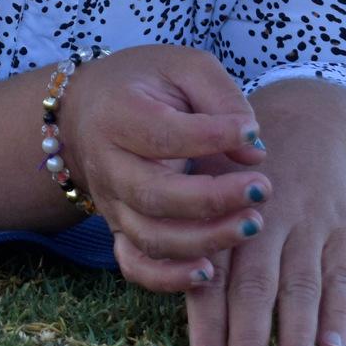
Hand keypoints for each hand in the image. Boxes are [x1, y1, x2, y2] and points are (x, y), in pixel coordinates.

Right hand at [58, 45, 269, 293]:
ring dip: (204, 240)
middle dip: (213, 199)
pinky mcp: (118, 229)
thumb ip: (220, 97)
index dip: (210, 137)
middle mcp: (109, 164)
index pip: (164, 134)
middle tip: (262, 189)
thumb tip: (253, 149)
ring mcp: (111, 203)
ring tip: (251, 225)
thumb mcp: (182, 67)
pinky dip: (168, 279)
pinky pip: (136, 266)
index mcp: (119, 115)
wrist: (83, 111)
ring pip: (151, 236)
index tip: (251, 134)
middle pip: (155, 194)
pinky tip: (209, 274)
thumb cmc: (145, 83)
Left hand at [185, 80, 345, 345]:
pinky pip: (342, 272)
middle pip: (256, 285)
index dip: (210, 319)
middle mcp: (265, 218)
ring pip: (301, 284)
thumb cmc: (240, 167)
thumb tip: (165, 287)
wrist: (309, 118)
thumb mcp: (210, 183)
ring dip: (296, 331)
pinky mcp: (341, 226)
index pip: (215, 273)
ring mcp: (308, 222)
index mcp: (223, 211)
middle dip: (250, 335)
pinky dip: (340, 310)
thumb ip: (192, 237)